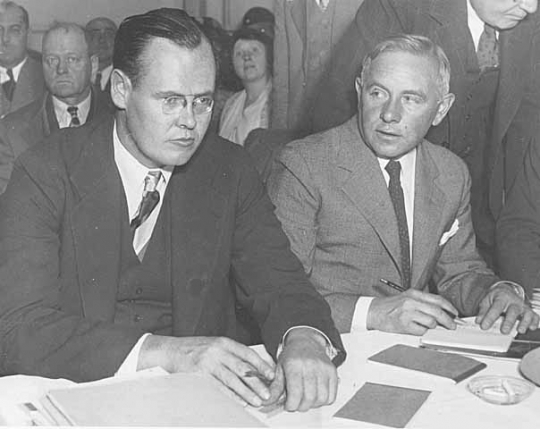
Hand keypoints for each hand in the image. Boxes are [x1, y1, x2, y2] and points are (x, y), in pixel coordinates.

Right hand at [138, 335, 275, 406]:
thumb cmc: (194, 349)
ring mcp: (207, 363)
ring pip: (232, 380)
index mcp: (223, 342)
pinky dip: (229, 396)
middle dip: (257, 382)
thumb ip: (231, 354)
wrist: (169, 351)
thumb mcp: (214, 345)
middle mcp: (217, 351)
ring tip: (257, 401)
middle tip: (268, 393)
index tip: (272, 375)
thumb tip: (253, 368)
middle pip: (242, 368)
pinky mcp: (198, 375)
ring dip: (246, 392)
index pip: (247, 353)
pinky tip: (238, 403)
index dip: (261, 364)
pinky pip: (217, 388)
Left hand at [269, 328, 337, 411]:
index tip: (288, 405)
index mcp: (294, 364)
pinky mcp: (332, 371)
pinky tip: (315, 396)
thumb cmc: (292, 355)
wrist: (305, 341)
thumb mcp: (279, 369)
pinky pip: (331, 395)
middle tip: (296, 404)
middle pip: (309, 398)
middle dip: (301, 407)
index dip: (291, 405)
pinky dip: (324, 401)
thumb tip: (267, 401)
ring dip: (312, 405)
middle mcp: (310, 365)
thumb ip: (274, 387)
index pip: (295, 393)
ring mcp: (323, 368)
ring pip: (321, 399)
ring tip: (305, 400)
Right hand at [367, 289, 459, 334]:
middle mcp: (411, 301)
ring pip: (431, 322)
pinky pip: (421, 330)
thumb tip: (440, 312)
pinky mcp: (403, 324)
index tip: (455, 313)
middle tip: (452, 326)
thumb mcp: (406, 298)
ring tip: (431, 328)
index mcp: (413, 294)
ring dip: (434, 327)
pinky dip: (423, 332)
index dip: (449, 307)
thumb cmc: (390, 307)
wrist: (374, 312)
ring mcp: (407, 312)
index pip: (437, 299)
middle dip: (448, 320)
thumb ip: (422, 302)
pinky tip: (419, 330)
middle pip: (437, 311)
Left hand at [476, 284, 538, 333]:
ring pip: (526, 314)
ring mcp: (523, 307)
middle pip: (513, 311)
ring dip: (524, 323)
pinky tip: (531, 327)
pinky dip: (534, 322)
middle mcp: (514, 301)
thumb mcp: (487, 301)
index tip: (484, 326)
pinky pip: (535, 317)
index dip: (490, 318)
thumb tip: (478, 321)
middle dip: (508, 322)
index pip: (496, 307)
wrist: (506, 291)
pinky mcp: (529, 312)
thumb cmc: (496, 298)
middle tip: (503, 331)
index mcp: (502, 297)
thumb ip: (483, 311)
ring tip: (520, 330)